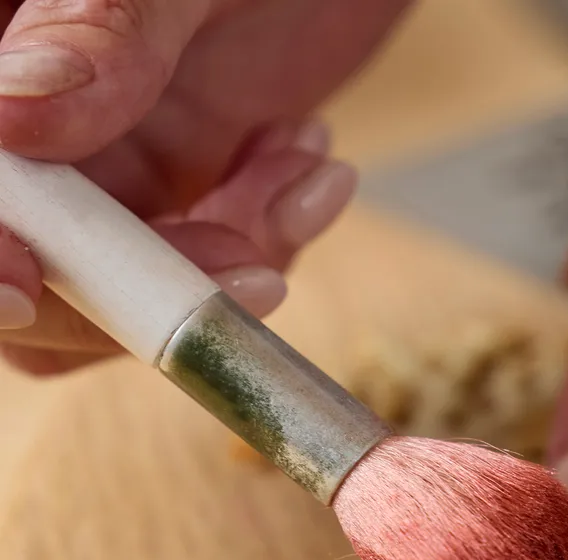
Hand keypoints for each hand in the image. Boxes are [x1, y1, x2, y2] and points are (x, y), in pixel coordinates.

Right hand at [0, 0, 410, 373]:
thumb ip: (104, 27)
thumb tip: (12, 121)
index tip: (25, 286)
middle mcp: (12, 105)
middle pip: (9, 258)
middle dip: (126, 280)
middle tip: (251, 259)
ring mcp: (75, 153)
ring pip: (95, 287)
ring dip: (213, 262)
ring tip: (299, 166)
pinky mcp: (153, 183)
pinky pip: (180, 269)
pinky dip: (256, 239)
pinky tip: (301, 154)